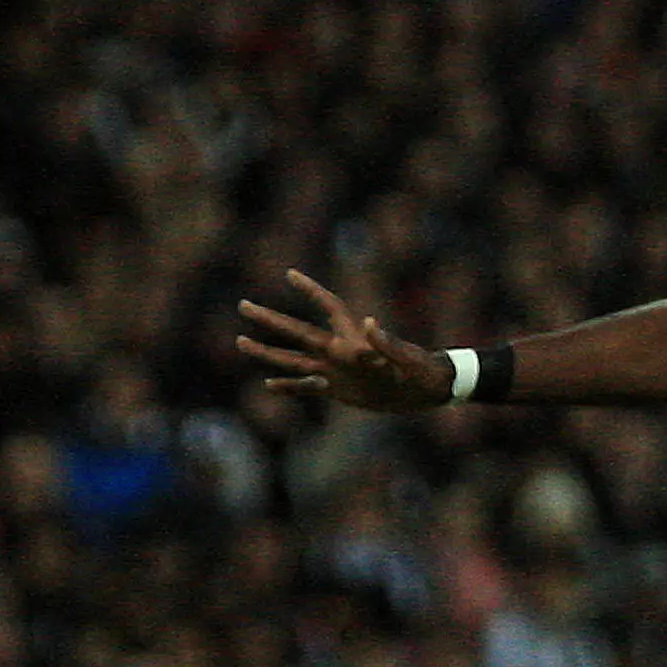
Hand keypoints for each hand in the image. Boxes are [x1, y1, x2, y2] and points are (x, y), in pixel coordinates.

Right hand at [236, 269, 453, 411]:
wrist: (426, 392)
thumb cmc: (421, 370)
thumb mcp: (406, 358)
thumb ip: (387, 343)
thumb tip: (369, 321)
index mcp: (354, 338)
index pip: (329, 306)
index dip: (311, 290)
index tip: (290, 274)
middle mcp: (338, 350)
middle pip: (298, 331)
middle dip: (271, 320)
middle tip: (244, 305)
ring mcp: (336, 370)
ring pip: (294, 359)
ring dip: (268, 352)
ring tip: (241, 341)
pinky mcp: (338, 389)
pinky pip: (307, 386)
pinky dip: (290, 386)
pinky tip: (268, 383)